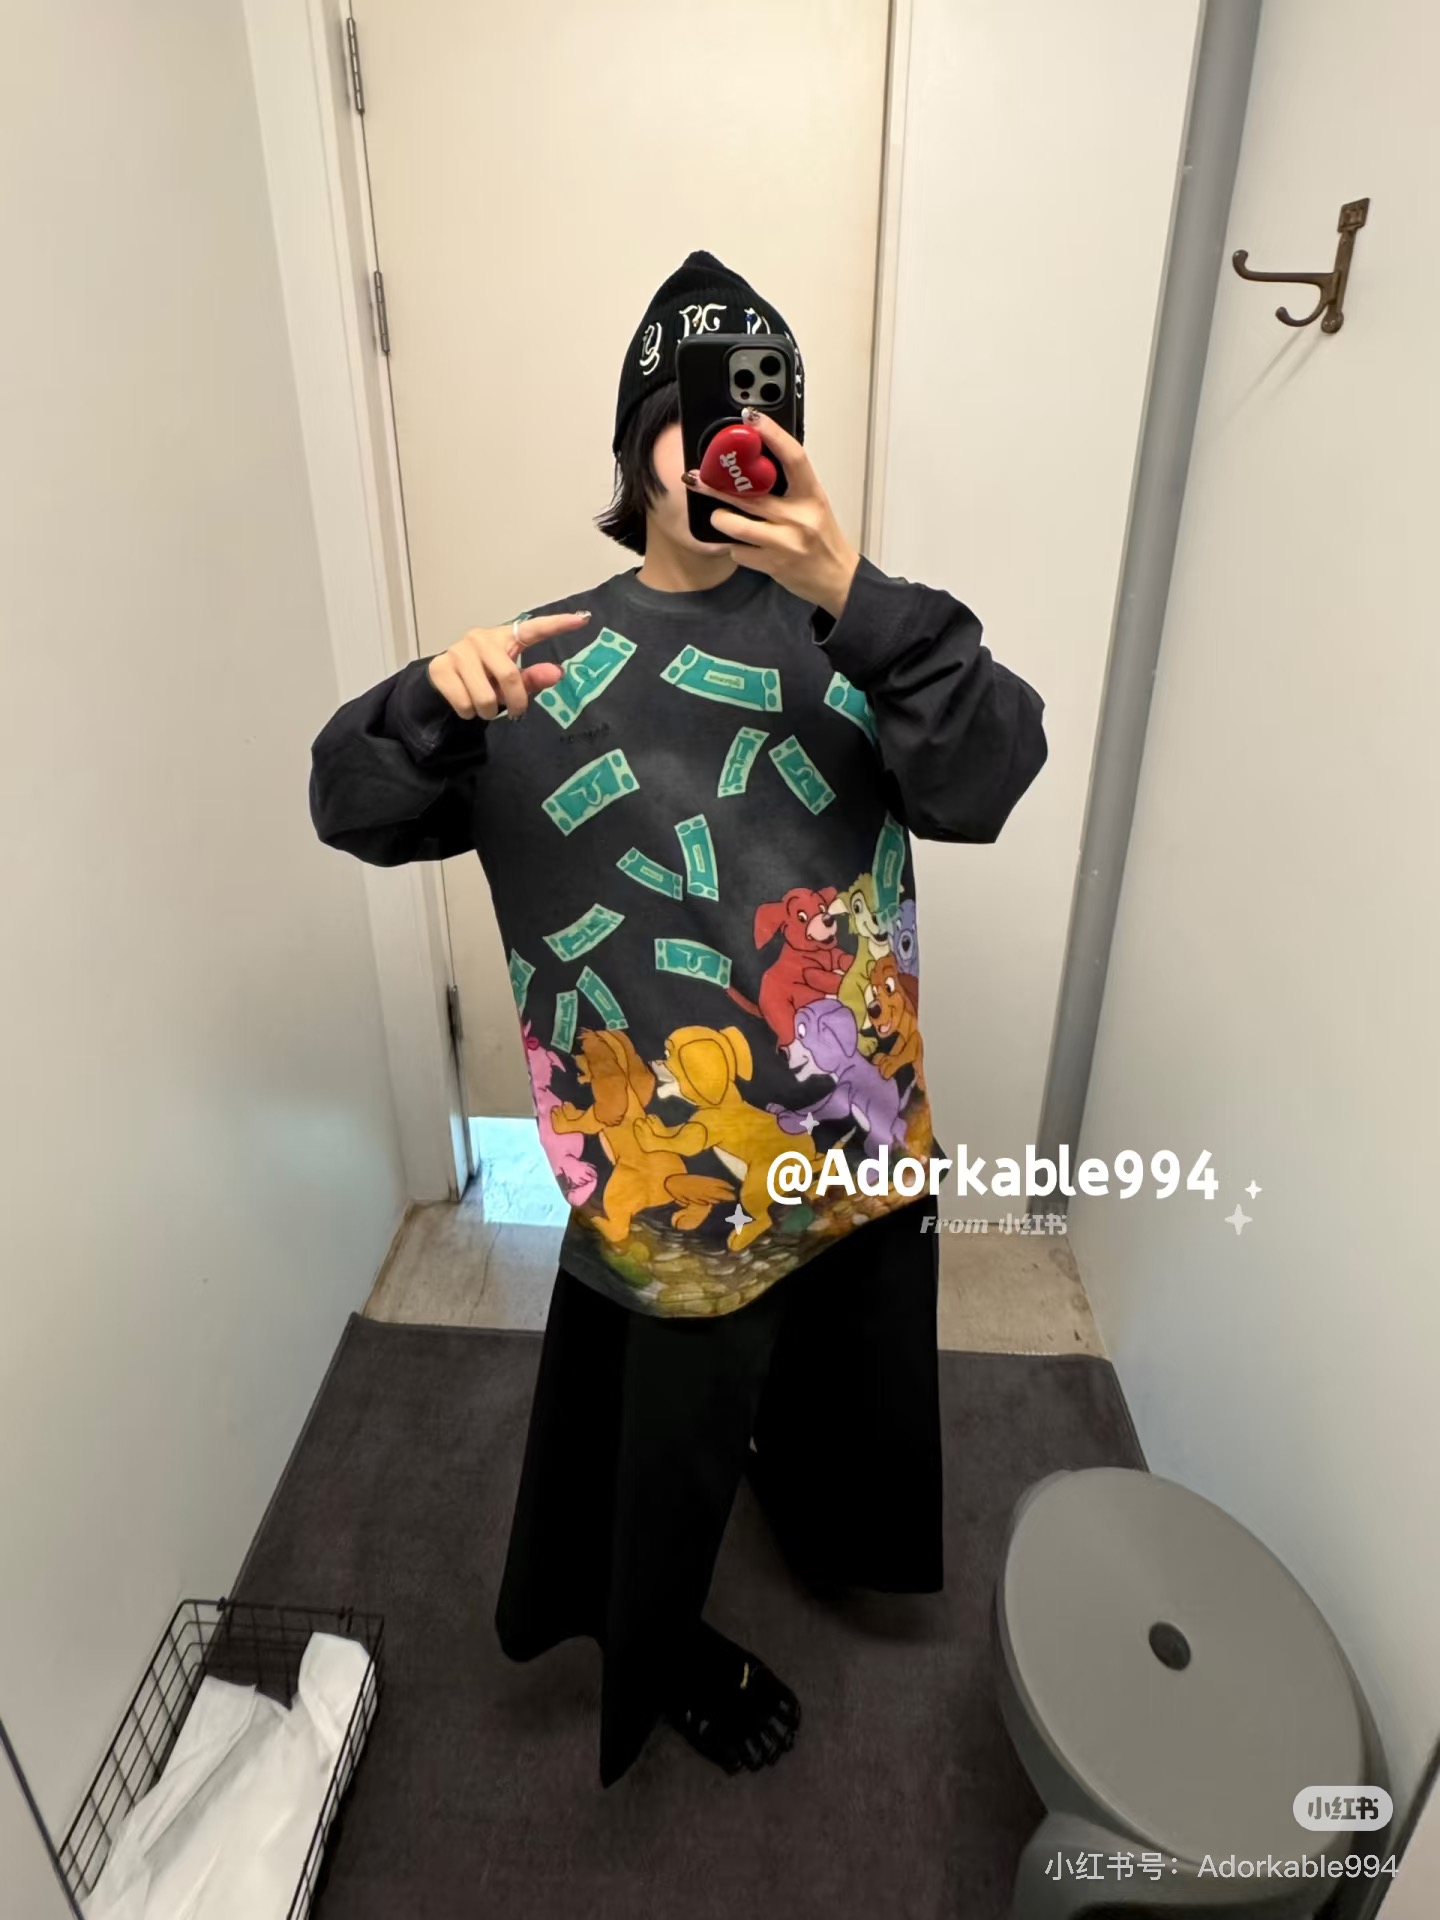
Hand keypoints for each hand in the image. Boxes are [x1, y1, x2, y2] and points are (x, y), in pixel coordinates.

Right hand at [427, 610, 587, 720]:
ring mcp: (457, 652)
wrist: (444, 683)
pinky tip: (466, 703)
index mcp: (504, 636)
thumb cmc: (484, 678)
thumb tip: (557, 673)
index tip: (583, 619)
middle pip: (509, 676)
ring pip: (485, 696)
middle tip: (515, 713)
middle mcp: (480, 638)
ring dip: (489, 711)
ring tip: (485, 705)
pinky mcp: (440, 668)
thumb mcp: (511, 680)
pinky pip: (464, 703)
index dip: (557, 624)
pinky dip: (469, 712)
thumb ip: (533, 678)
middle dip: (515, 703)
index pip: (534, 629)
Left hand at [683, 409, 859, 618]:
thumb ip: (788, 486)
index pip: (793, 457)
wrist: (835, 578)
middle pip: (750, 495)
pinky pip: (739, 552)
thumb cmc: (821, 539)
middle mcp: (799, 517)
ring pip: (737, 526)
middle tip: (695, 477)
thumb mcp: (812, 505)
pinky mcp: (773, 565)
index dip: (772, 434)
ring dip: (720, 520)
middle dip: (716, 485)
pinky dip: (736, 548)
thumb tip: (754, 463)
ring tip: (719, 516)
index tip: (751, 418)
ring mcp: (786, 543)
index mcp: (811, 495)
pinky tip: (744, 546)